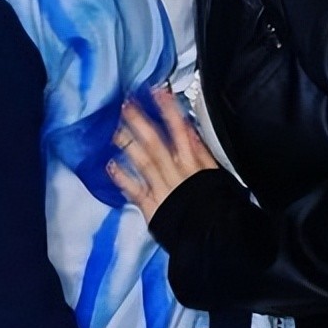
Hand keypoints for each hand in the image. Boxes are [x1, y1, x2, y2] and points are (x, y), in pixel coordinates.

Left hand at [107, 85, 219, 223]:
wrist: (214, 236)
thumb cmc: (218, 205)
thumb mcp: (217, 174)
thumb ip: (203, 153)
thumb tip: (192, 131)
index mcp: (193, 162)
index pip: (180, 129)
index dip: (168, 109)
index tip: (158, 91)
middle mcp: (175, 171)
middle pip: (156, 141)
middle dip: (140, 121)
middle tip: (127, 104)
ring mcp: (161, 187)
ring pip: (143, 161)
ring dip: (129, 143)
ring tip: (115, 129)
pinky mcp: (152, 205)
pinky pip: (135, 189)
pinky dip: (122, 178)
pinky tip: (110, 165)